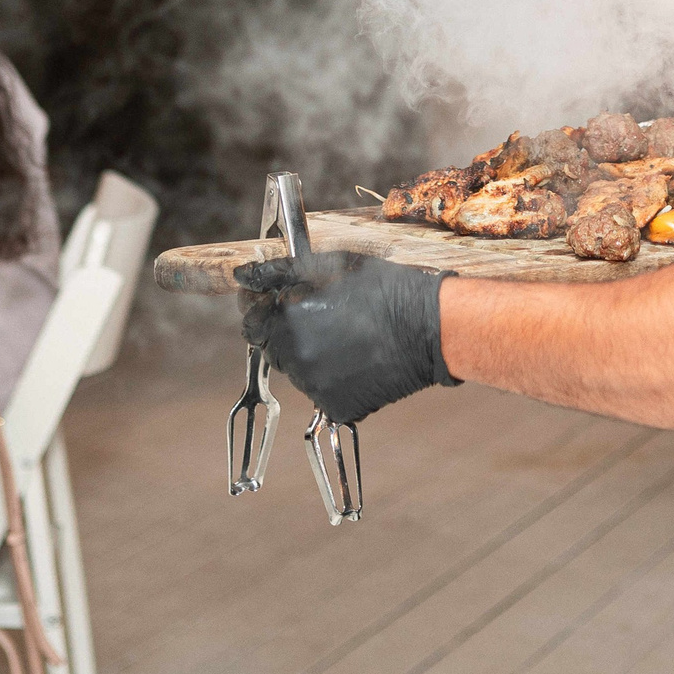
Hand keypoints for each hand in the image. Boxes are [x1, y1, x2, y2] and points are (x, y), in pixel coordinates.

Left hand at [236, 251, 457, 424]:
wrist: (431, 328)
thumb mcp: (331, 264)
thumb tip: (243, 276)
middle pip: (274, 349)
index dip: (263, 311)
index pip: (251, 324)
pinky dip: (334, 379)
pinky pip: (323, 392)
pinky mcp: (337, 408)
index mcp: (288, 320)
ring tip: (349, 338)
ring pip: (300, 372)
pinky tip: (359, 360)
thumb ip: (281, 271)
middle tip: (327, 319)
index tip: (282, 304)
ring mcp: (315, 387)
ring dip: (313, 356)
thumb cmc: (385, 289)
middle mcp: (296, 358)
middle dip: (290, 333)